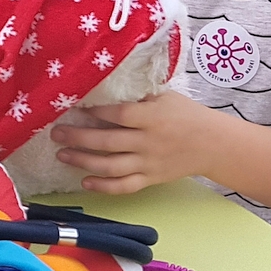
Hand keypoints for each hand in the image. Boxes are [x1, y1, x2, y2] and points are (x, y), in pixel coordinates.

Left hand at [49, 93, 229, 193]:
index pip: (119, 114)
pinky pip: (125, 186)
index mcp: (153, 117)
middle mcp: (148, 141)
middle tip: (56, 133)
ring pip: (111, 166)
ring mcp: (149, 163)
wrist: (214, 144)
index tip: (76, 107)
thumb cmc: (186, 114)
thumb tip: (105, 84)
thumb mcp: (165, 97)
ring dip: (83, 161)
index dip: (96, 112)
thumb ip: (138, 95)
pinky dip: (104, 186)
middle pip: (108, 142)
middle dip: (78, 138)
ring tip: (62, 154)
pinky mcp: (151, 179)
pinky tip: (85, 181)